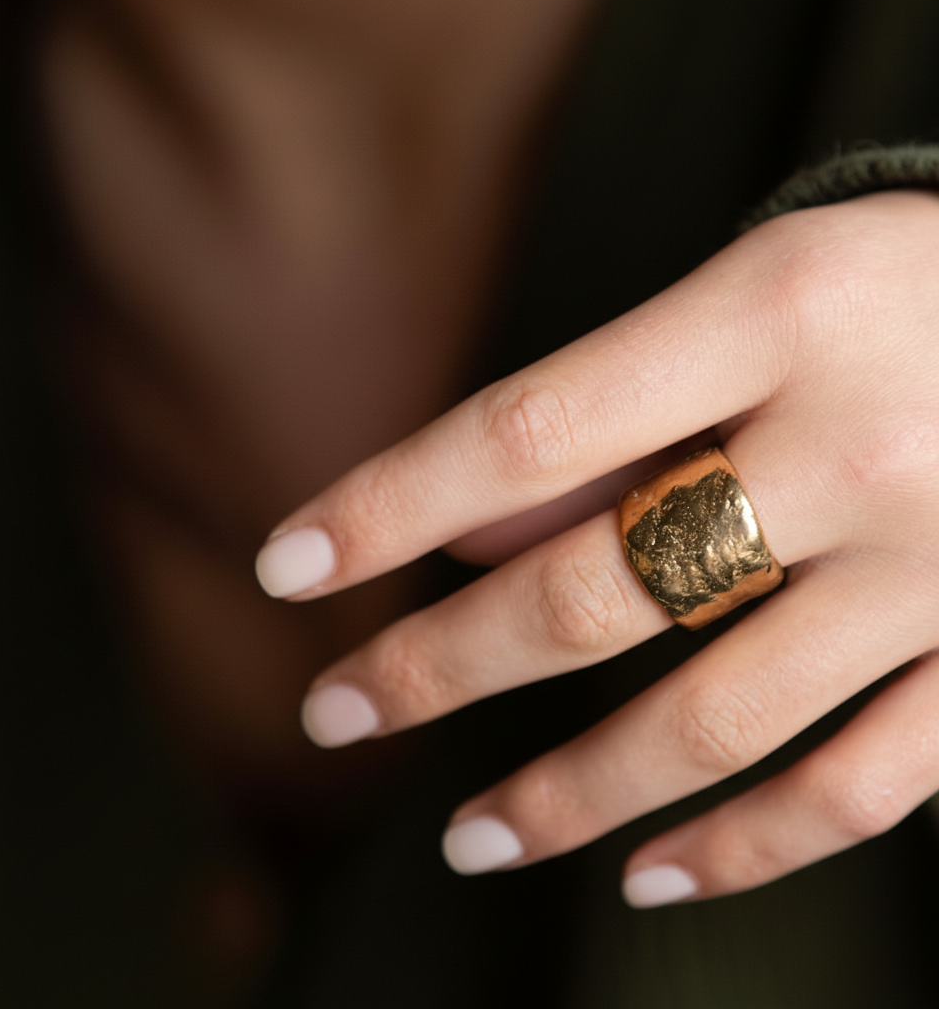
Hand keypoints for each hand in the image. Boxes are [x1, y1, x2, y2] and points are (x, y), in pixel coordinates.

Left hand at [255, 190, 938, 906]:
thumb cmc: (909, 286)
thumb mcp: (763, 291)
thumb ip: (621, 415)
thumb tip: (463, 534)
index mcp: (778, 317)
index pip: (527, 432)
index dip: (390, 503)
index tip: (288, 562)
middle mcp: (857, 449)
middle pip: (595, 593)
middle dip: (438, 667)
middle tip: (335, 713)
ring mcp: (937, 572)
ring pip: (714, 722)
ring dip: (568, 798)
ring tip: (469, 841)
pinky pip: (862, 791)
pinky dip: (746, 848)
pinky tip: (650, 874)